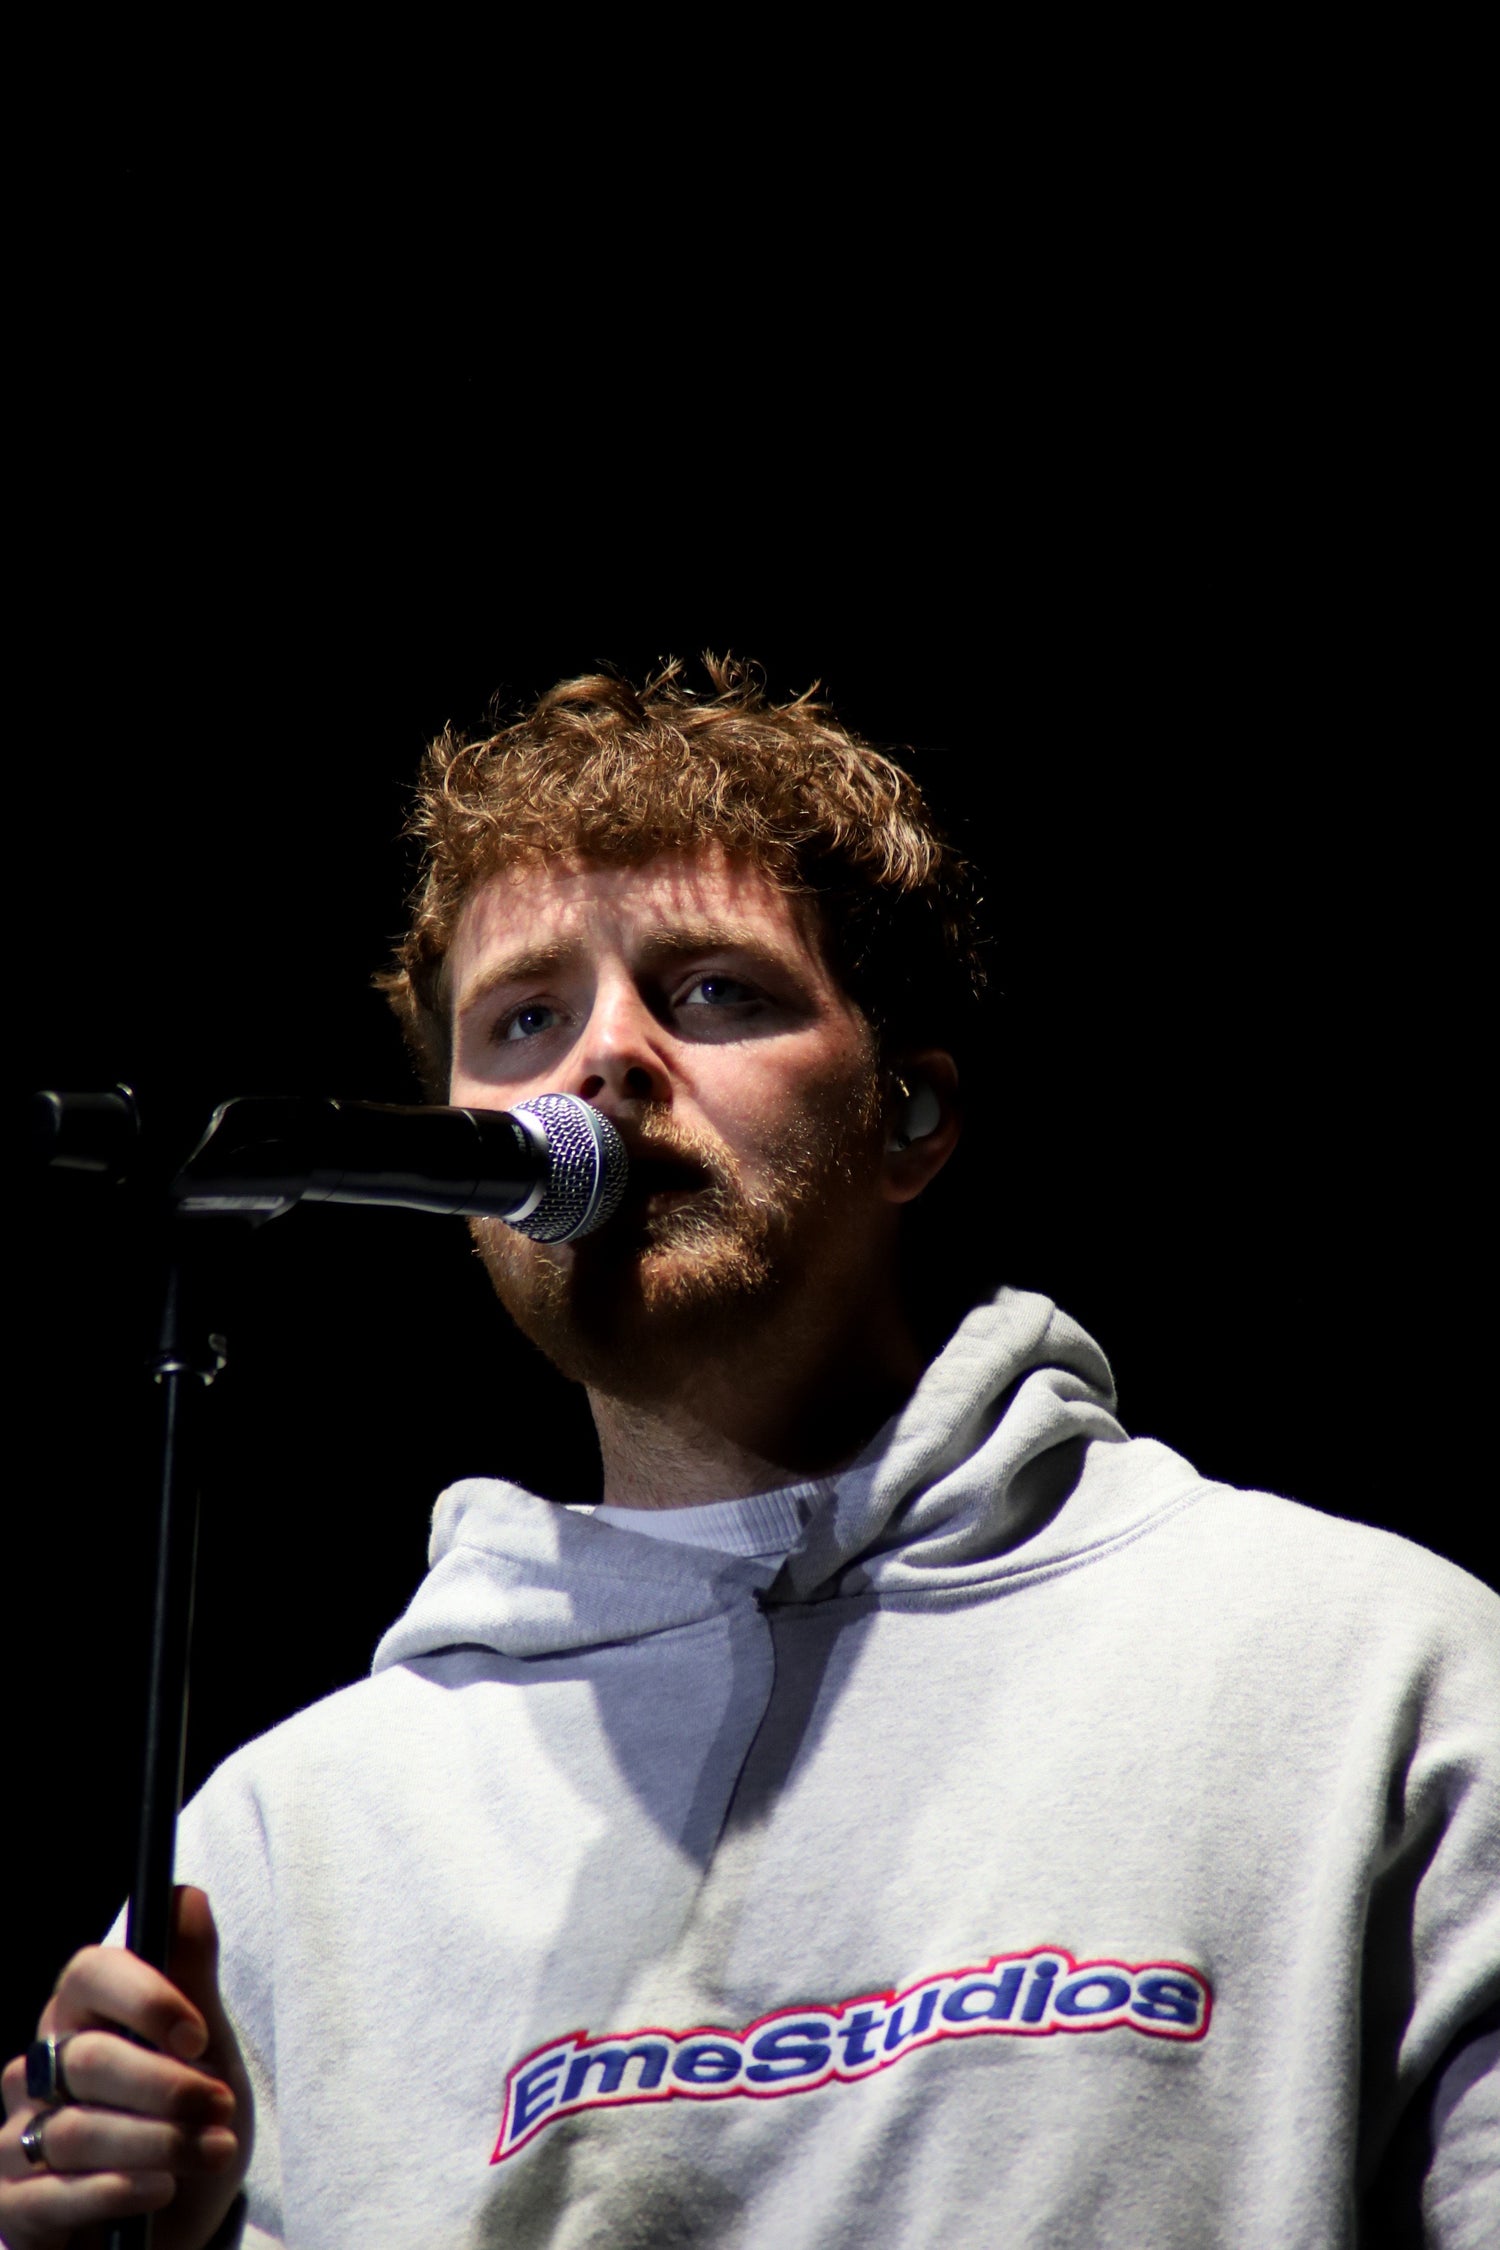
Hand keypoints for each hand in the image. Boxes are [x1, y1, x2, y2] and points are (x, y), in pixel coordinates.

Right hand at [0, 1886, 251, 2249]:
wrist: (182, 2221)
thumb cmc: (188, 2123)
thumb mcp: (207, 2050)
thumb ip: (192, 1975)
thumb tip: (186, 1895)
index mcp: (81, 2017)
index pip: (89, 1973)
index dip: (144, 1998)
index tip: (199, 2034)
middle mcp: (40, 2068)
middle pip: (90, 2060)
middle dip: (168, 2087)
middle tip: (220, 2108)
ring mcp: (18, 2136)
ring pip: (76, 2131)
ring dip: (159, 2144)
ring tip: (213, 2152)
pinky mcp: (11, 2205)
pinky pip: (51, 2195)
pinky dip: (117, 2192)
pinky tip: (160, 2191)